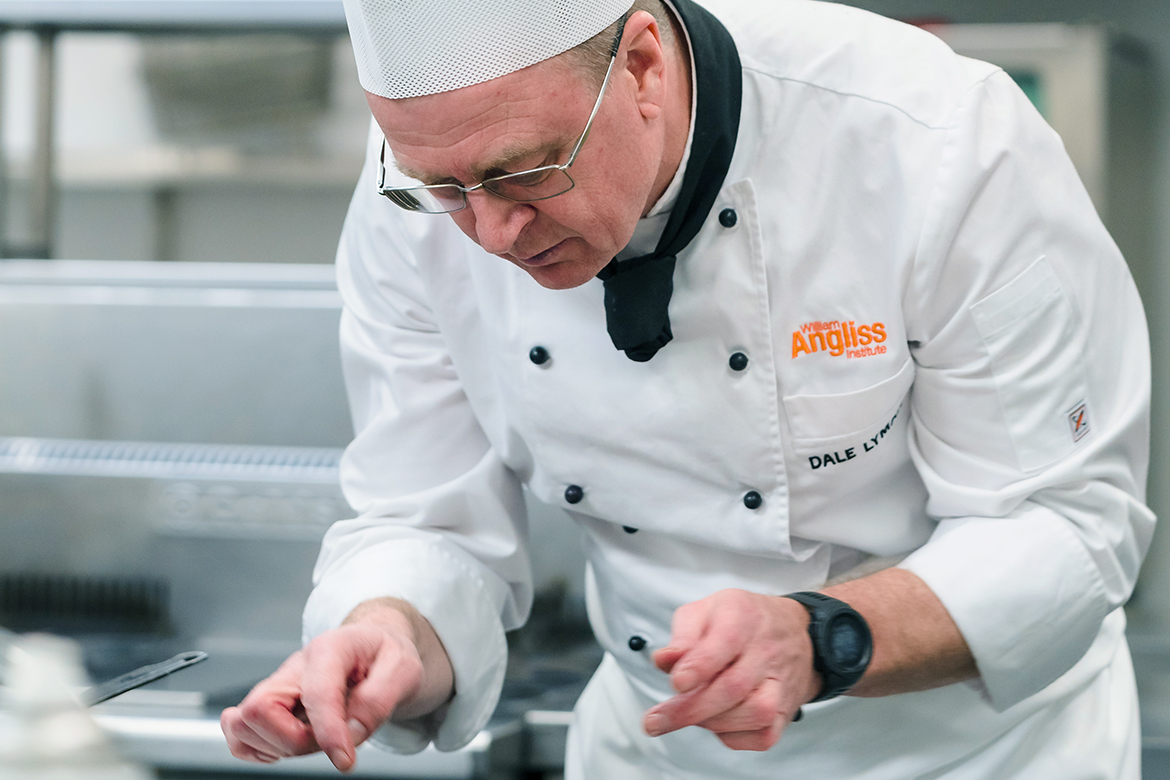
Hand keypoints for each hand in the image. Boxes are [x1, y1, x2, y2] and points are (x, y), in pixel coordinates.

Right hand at [222, 601, 450, 771]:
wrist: (375, 650)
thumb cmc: (386, 656)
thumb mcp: (403, 670)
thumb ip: (379, 700)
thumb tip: (350, 733)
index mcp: (329, 649)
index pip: (315, 694)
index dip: (328, 733)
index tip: (346, 760)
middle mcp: (294, 667)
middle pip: (259, 710)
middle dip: (294, 742)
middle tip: (331, 741)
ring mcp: (276, 687)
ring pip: (243, 726)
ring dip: (278, 748)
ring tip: (315, 739)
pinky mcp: (268, 706)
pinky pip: (240, 736)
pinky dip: (259, 751)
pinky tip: (291, 744)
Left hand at [643, 589, 819, 750]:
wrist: (792, 631)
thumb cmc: (742, 621)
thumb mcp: (706, 610)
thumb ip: (682, 635)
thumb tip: (663, 660)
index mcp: (743, 617)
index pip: (726, 641)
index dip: (700, 666)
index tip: (677, 682)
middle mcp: (766, 651)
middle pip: (734, 686)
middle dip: (690, 709)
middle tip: (656, 721)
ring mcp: (780, 683)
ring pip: (753, 714)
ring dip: (712, 722)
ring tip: (689, 713)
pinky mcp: (785, 711)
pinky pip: (763, 735)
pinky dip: (733, 736)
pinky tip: (716, 722)